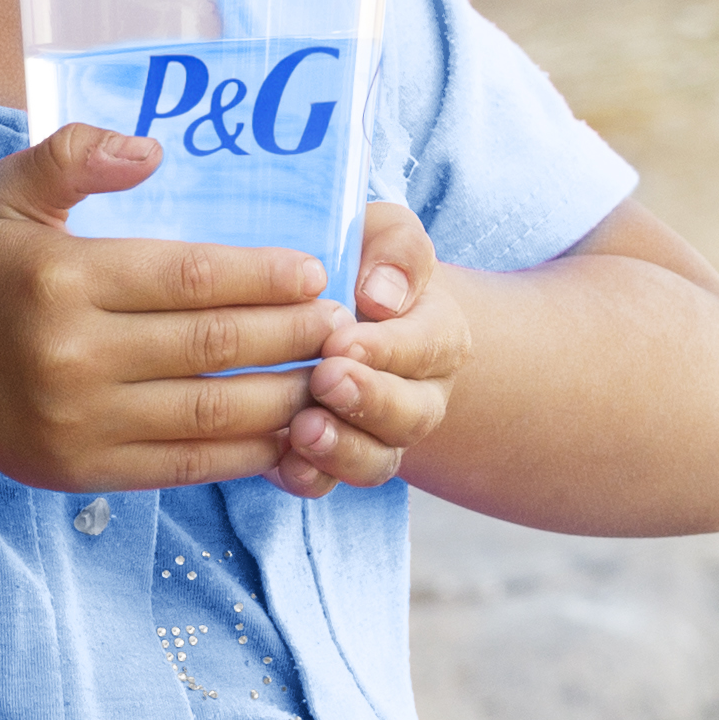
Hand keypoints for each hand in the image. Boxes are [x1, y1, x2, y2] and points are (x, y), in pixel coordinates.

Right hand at [0, 122, 341, 492]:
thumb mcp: (5, 194)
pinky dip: (249, 450)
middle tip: (342, 323)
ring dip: (287, 394)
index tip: (316, 271)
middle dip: (292, 333)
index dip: (263, 275)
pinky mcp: (90, 471)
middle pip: (214, 344)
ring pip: (213, 411)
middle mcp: (74, 354)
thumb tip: (154, 150)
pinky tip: (289, 429)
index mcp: (63, 278)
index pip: (190, 277)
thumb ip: (75, 154)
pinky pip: (190, 464)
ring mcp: (83, 421)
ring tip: (333, 375)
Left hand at [267, 198, 470, 497]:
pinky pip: (329, 483)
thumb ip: (395, 251)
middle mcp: (420, 396)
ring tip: (303, 430)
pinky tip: (280, 460)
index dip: (387, 348)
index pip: (425, 346)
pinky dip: (308, 476)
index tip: (343, 340)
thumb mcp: (385, 236)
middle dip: (368, 401)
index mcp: (438, 336)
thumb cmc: (365, 265)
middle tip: (325, 380)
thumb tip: (381, 294)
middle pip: (410, 415)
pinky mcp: (332, 460)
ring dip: (341, 450)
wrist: (344, 312)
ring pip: (376, 460)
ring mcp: (378, 436)